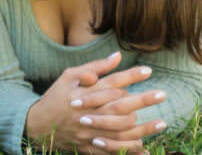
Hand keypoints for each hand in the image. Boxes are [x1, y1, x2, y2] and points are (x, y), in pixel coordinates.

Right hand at [26, 52, 166, 153]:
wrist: (38, 125)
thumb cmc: (57, 96)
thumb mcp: (69, 75)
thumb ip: (94, 67)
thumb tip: (117, 56)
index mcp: (84, 93)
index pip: (112, 82)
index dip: (130, 76)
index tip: (149, 71)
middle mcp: (89, 112)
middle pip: (120, 106)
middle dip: (143, 100)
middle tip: (163, 94)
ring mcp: (90, 132)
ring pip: (121, 131)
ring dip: (143, 128)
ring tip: (163, 122)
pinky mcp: (90, 147)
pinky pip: (114, 151)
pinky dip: (130, 150)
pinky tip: (145, 147)